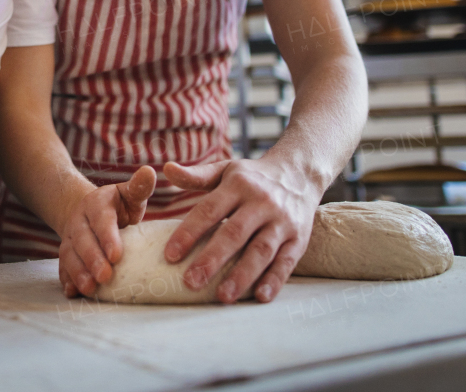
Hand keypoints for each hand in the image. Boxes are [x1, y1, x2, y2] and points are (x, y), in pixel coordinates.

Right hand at [57, 166, 155, 297]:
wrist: (90, 211)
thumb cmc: (119, 205)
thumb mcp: (129, 194)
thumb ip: (139, 187)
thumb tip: (150, 171)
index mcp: (96, 203)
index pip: (101, 220)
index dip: (107, 237)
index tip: (117, 255)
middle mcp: (79, 220)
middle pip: (83, 240)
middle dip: (93, 259)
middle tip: (106, 276)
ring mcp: (70, 238)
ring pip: (70, 255)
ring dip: (78, 272)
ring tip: (90, 289)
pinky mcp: (66, 253)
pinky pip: (62, 267)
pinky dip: (66, 279)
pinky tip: (73, 292)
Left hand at [162, 157, 322, 304]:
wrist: (299, 173)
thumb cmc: (253, 177)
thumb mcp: (225, 170)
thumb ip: (197, 175)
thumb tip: (166, 169)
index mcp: (238, 185)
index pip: (209, 210)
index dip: (189, 233)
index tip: (170, 255)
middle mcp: (261, 203)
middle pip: (233, 233)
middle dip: (212, 259)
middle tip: (191, 282)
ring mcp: (281, 222)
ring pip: (260, 250)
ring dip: (242, 275)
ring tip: (223, 296)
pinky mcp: (298, 239)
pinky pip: (286, 261)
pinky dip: (274, 280)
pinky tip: (260, 296)